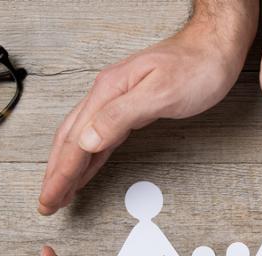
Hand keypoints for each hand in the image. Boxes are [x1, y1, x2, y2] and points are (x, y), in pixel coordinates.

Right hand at [38, 8, 256, 214]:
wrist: (215, 46)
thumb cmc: (197, 66)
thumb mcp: (161, 93)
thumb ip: (121, 116)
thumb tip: (87, 141)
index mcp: (108, 92)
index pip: (75, 141)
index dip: (60, 174)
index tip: (49, 198)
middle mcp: (106, 95)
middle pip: (69, 141)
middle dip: (55, 175)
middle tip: (46, 203)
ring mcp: (116, 101)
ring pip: (81, 140)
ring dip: (67, 168)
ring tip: (58, 193)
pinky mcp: (130, 108)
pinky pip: (99, 138)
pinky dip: (87, 159)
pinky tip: (84, 170)